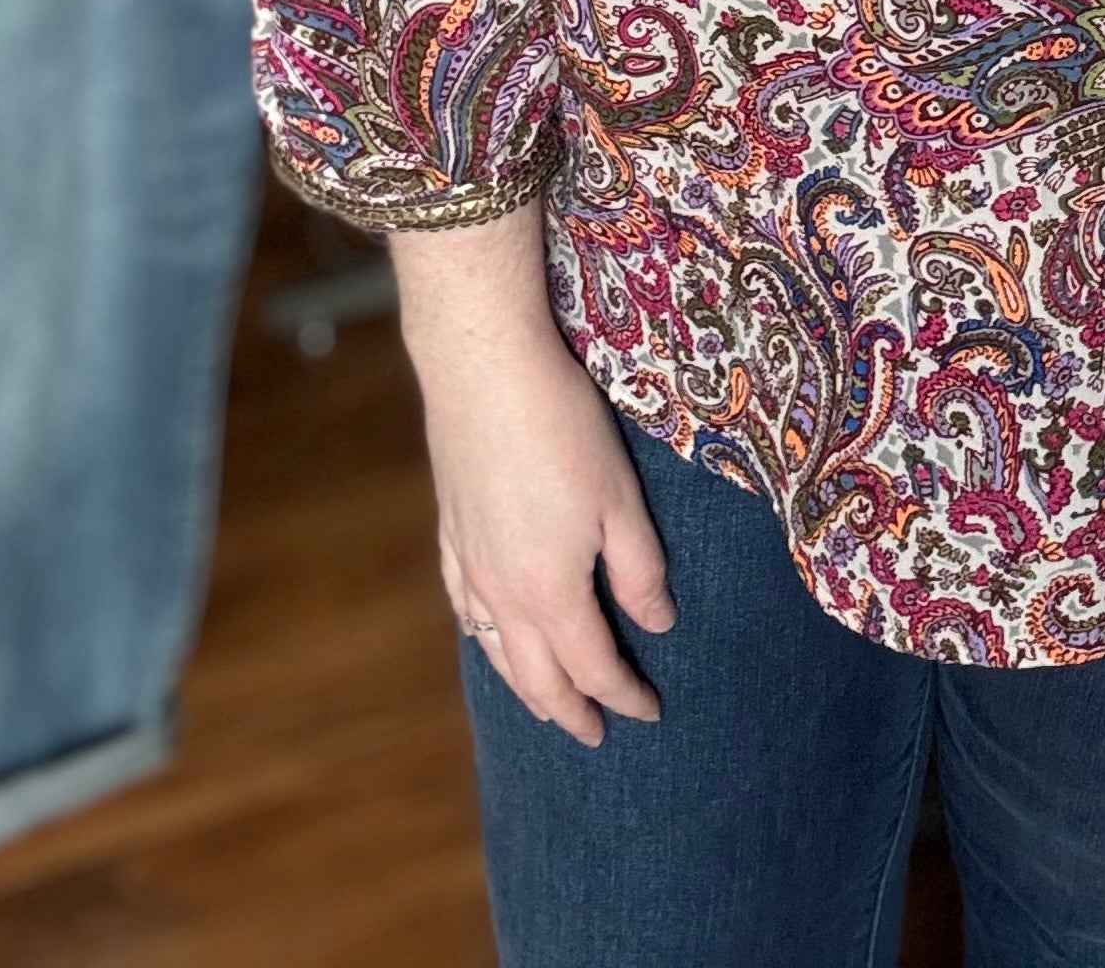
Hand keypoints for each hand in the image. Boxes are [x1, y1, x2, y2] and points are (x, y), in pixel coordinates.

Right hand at [392, 206, 674, 746]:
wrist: (483, 370)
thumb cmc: (563, 429)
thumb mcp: (621, 499)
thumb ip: (639, 570)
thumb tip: (656, 625)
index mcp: (551, 592)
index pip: (593, 666)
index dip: (623, 694)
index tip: (649, 712)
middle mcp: (502, 594)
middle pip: (536, 676)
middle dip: (569, 710)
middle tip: (596, 734)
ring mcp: (467, 565)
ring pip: (494, 650)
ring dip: (523, 684)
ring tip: (546, 702)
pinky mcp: (449, 532)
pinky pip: (464, 608)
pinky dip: (482, 637)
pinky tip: (487, 634)